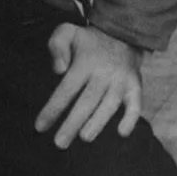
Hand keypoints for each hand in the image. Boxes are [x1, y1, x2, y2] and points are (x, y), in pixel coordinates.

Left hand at [35, 23, 142, 147]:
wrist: (121, 33)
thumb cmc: (88, 41)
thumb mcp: (67, 32)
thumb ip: (57, 46)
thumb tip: (58, 69)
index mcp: (85, 61)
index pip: (67, 89)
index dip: (53, 109)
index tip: (40, 127)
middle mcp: (104, 72)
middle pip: (87, 101)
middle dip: (72, 124)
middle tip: (59, 143)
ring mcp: (121, 80)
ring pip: (109, 105)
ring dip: (98, 122)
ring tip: (84, 137)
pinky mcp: (135, 86)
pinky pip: (136, 104)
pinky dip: (131, 119)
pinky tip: (122, 132)